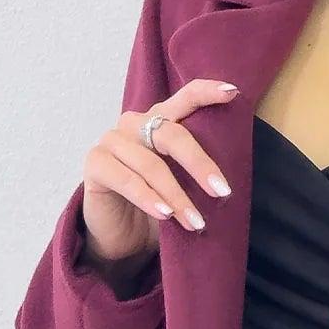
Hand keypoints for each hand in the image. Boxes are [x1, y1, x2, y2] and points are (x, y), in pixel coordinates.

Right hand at [80, 79, 237, 266]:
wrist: (122, 235)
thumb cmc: (159, 204)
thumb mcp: (184, 184)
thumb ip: (198, 171)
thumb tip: (229, 181)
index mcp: (161, 120)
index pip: (185, 98)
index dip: (207, 92)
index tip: (232, 93)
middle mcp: (135, 124)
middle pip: (172, 134)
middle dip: (199, 164)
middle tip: (222, 192)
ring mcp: (112, 141)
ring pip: (151, 164)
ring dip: (177, 196)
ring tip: (196, 222)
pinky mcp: (95, 164)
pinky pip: (126, 180)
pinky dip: (149, 199)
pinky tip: (165, 214)